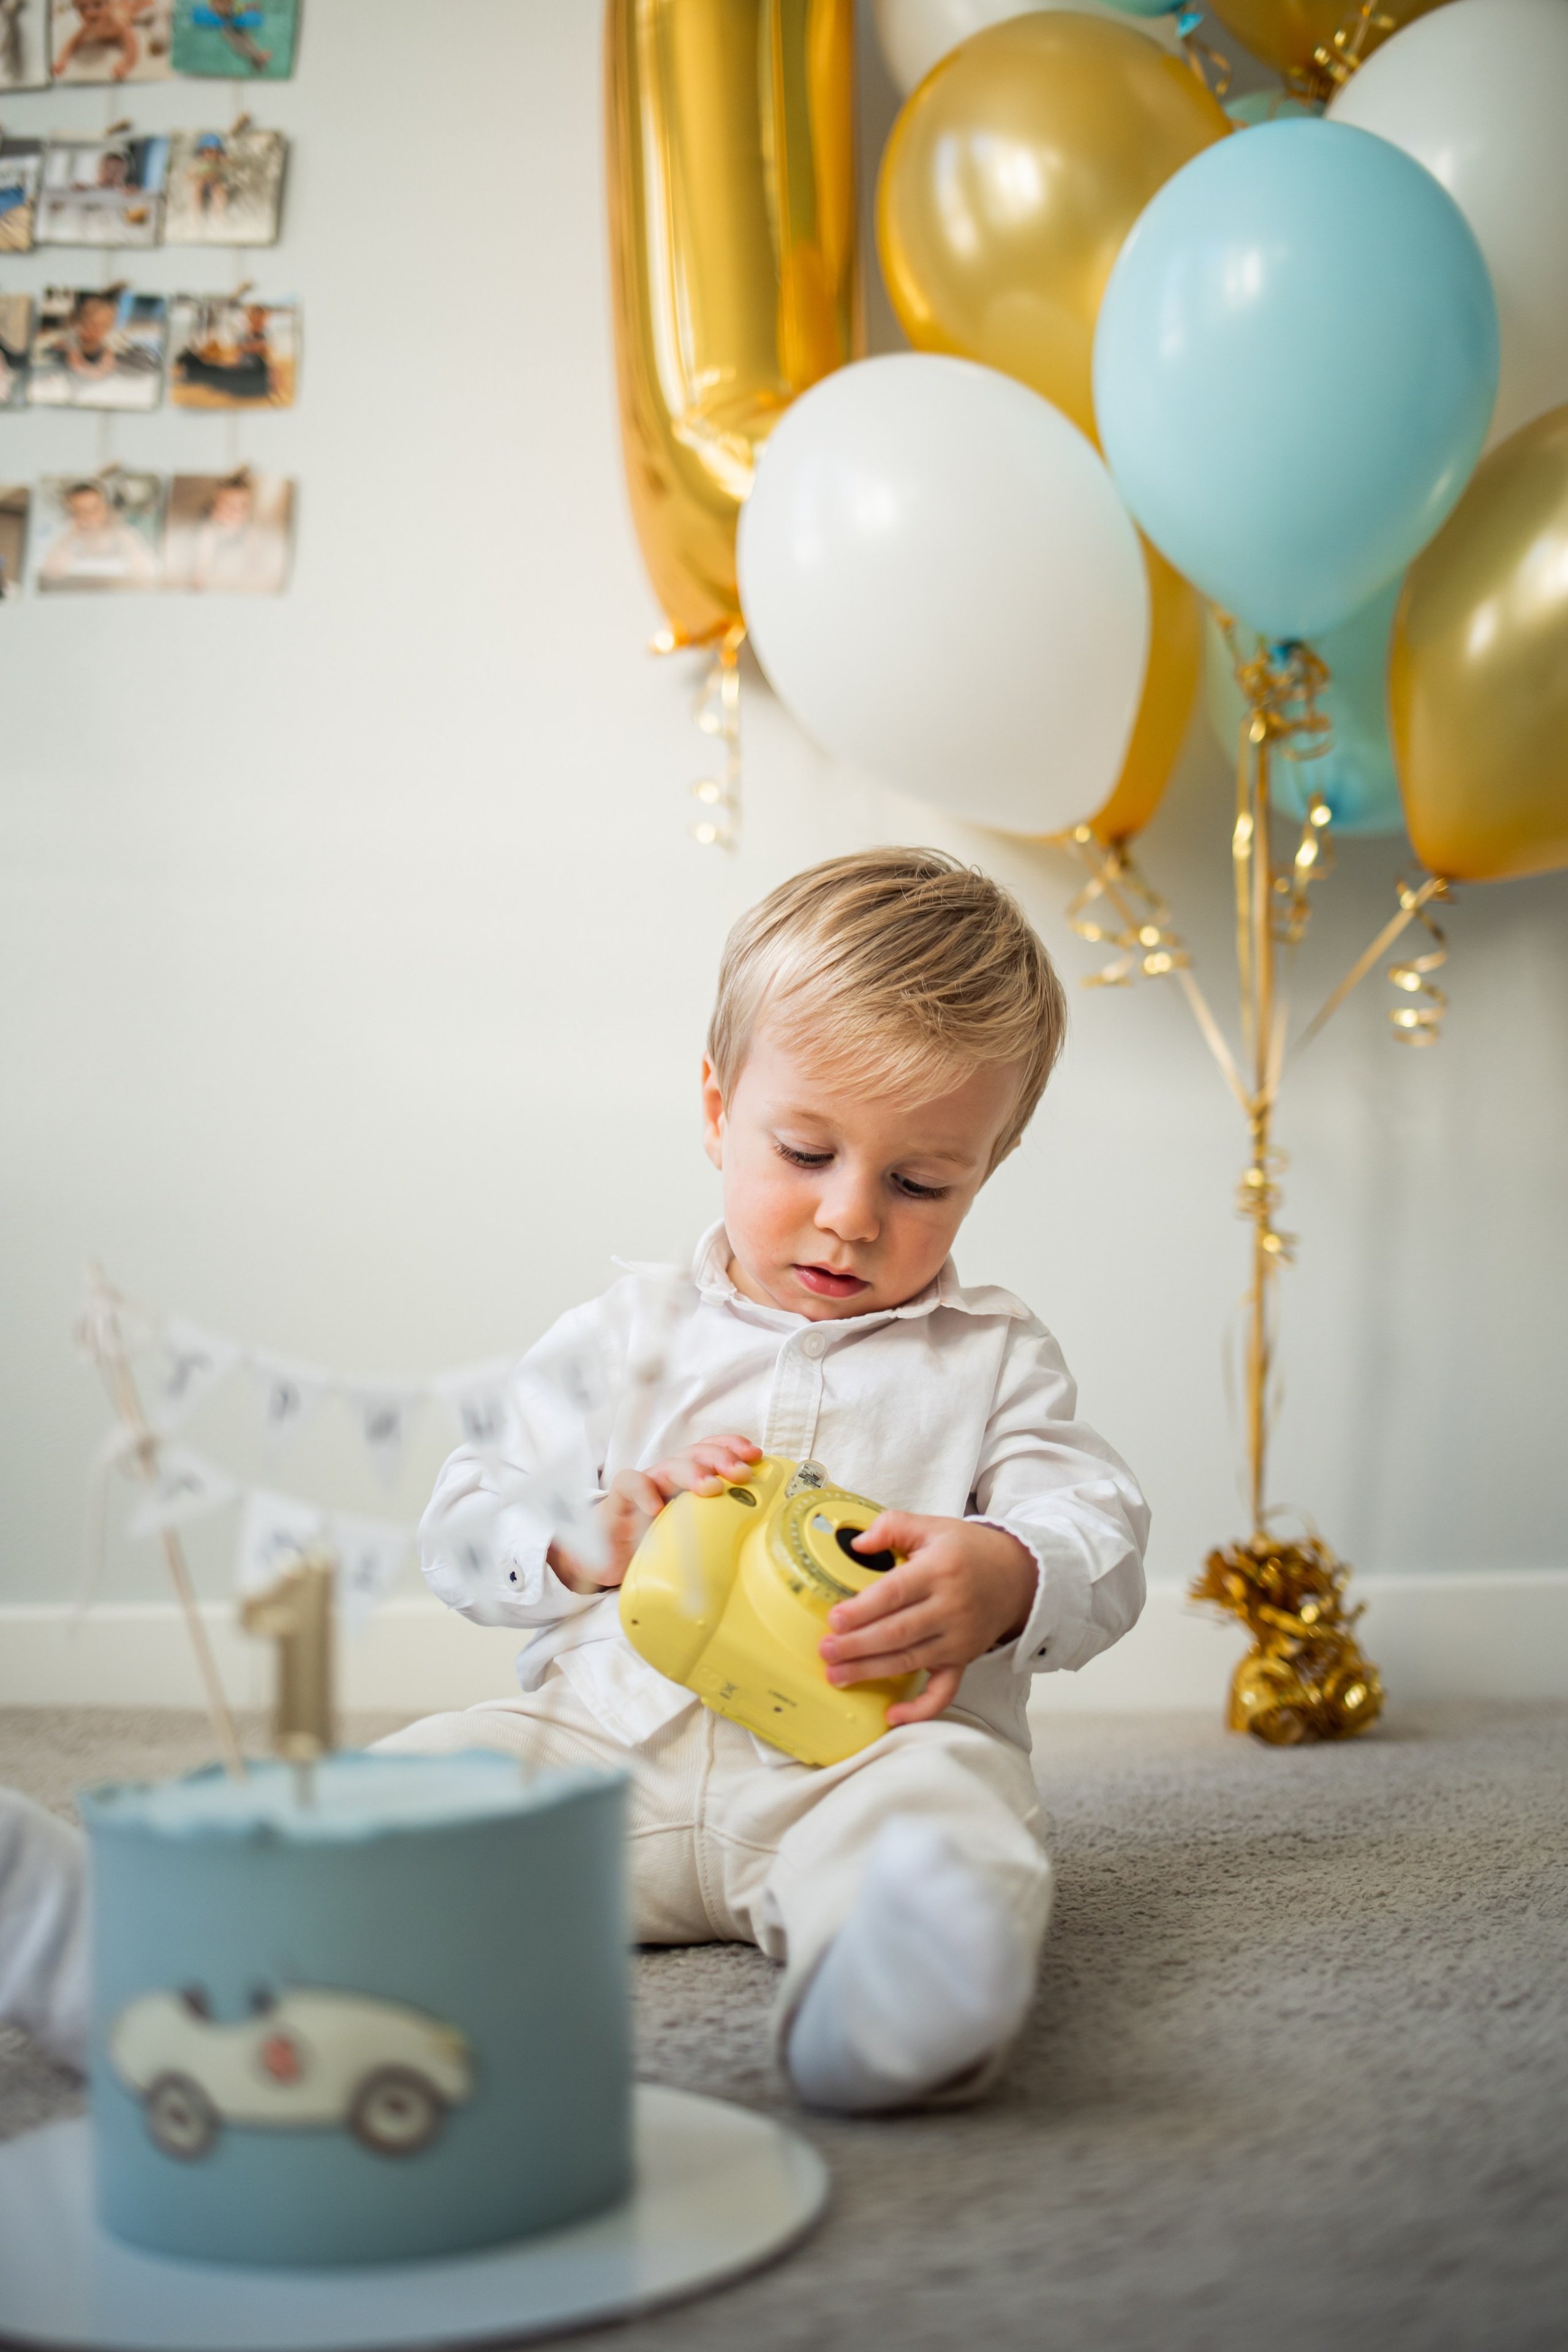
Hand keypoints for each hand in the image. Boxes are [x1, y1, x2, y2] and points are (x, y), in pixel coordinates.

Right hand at [547, 1434, 761, 1593]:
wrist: (610, 1554)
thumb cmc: (657, 1538)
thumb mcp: (694, 1529)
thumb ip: (720, 1522)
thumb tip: (762, 1530)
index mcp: (689, 1478)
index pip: (712, 1450)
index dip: (733, 1446)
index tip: (756, 1455)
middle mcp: (669, 1475)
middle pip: (696, 1453)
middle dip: (722, 1458)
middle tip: (741, 1474)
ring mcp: (645, 1485)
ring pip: (669, 1466)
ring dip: (692, 1472)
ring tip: (711, 1488)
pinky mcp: (619, 1501)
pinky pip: (631, 1485)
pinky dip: (644, 1492)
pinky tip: (657, 1508)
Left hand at [817, 1513, 1037, 1726]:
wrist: (1018, 1575)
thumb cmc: (969, 1550)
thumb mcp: (933, 1526)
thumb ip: (892, 1526)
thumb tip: (856, 1544)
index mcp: (939, 1571)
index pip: (894, 1593)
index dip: (862, 1609)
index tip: (835, 1620)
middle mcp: (950, 1608)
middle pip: (897, 1632)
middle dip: (857, 1645)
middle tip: (826, 1651)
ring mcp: (958, 1639)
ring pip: (909, 1661)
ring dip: (871, 1671)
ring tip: (836, 1675)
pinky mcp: (963, 1659)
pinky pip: (944, 1691)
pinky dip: (920, 1709)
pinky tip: (891, 1715)